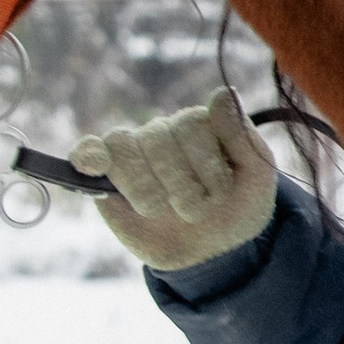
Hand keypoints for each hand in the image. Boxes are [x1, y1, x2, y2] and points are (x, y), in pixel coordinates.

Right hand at [72, 85, 278, 273]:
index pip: (191, 123)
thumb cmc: (236, 208)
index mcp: (199, 125)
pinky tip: (93, 167)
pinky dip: (87, 156)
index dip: (204, 163)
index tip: (221, 193)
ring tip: (158, 209)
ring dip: (142, 183)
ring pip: (122, 144)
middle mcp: (164, 132)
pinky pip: (89, 151)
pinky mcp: (107, 175)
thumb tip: (223, 92)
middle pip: (157, 136)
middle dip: (178, 181)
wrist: (211, 251)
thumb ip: (241, 135)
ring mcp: (134, 152)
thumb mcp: (256, 176)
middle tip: (195, 211)